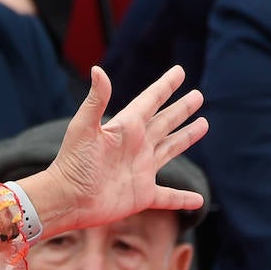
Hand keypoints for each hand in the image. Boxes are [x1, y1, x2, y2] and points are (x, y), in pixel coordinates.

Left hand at [20, 66, 206, 237]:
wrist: (67, 199)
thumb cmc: (72, 163)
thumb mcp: (83, 128)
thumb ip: (96, 100)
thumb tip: (98, 70)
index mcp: (125, 128)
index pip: (150, 101)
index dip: (165, 86)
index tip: (179, 72)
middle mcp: (136, 146)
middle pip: (165, 123)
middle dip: (181, 110)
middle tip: (198, 96)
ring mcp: (141, 170)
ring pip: (170, 150)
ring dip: (186, 138)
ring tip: (203, 124)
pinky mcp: (142, 194)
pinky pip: (169, 197)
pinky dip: (183, 198)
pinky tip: (199, 199)